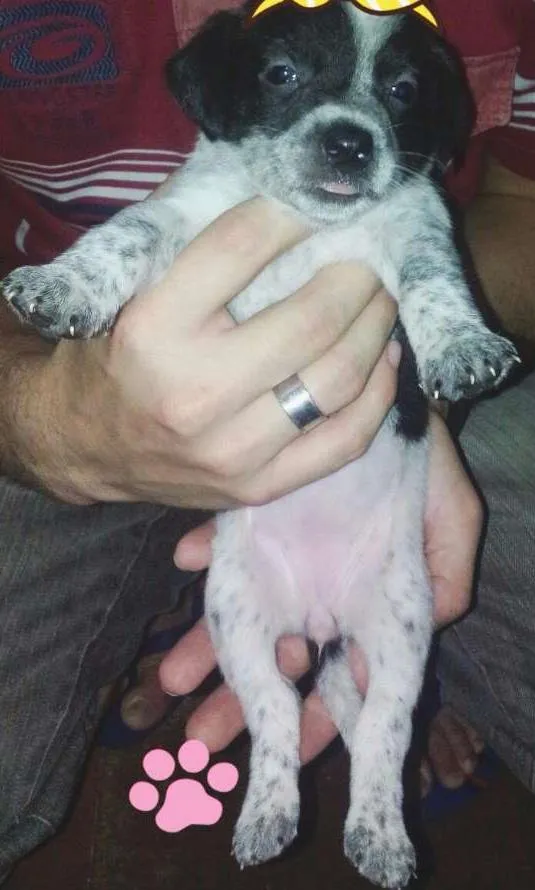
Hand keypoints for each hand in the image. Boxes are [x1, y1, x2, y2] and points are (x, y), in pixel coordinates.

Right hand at [17, 198, 398, 504]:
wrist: (85, 445)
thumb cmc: (115, 353)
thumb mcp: (133, 286)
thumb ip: (191, 237)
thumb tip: (272, 181)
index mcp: (154, 327)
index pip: (241, 247)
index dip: (294, 212)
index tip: (320, 199)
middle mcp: (193, 392)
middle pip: (311, 319)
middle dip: (357, 275)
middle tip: (369, 254)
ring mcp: (231, 449)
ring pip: (338, 379)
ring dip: (376, 327)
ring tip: (381, 299)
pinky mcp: (258, 486)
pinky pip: (346, 440)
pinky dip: (379, 394)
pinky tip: (384, 359)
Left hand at [159, 413, 482, 762]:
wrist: (378, 391)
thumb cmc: (422, 457)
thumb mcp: (452, 516)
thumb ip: (445, 578)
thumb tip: (422, 637)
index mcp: (363, 604)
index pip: (339, 675)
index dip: (316, 718)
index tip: (286, 751)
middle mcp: (316, 588)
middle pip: (276, 658)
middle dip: (241, 701)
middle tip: (203, 737)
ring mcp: (277, 554)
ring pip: (239, 615)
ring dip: (207, 646)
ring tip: (173, 677)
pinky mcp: (249, 516)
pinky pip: (221, 541)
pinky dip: (206, 551)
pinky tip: (189, 556)